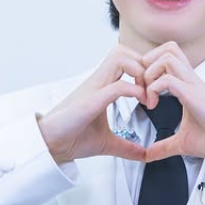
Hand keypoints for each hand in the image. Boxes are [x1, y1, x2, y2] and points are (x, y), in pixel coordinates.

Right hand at [36, 45, 147, 163]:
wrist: (50, 145)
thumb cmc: (72, 138)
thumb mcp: (108, 142)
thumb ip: (127, 146)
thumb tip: (144, 154)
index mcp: (102, 86)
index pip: (126, 60)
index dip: (144, 69)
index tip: (154, 92)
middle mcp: (98, 81)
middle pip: (123, 50)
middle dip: (144, 64)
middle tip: (153, 88)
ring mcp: (94, 87)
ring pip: (120, 57)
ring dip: (140, 71)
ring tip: (147, 94)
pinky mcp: (92, 100)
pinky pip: (118, 85)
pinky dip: (134, 90)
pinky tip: (141, 103)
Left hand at [141, 41, 204, 162]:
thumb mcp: (180, 143)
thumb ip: (163, 146)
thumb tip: (149, 154)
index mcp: (187, 84)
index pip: (167, 56)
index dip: (149, 67)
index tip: (142, 91)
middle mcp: (190, 79)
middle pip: (168, 48)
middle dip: (148, 62)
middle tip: (142, 86)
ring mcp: (193, 84)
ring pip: (167, 57)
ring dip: (150, 73)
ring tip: (147, 95)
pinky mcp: (193, 94)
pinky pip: (168, 79)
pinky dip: (154, 89)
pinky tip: (153, 105)